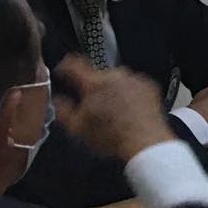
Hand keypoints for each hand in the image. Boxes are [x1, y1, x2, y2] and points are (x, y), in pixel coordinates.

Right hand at [53, 56, 172, 163]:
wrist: (146, 143)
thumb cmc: (111, 138)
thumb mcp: (77, 128)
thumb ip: (62, 109)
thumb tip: (58, 99)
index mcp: (93, 83)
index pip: (73, 64)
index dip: (64, 67)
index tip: (62, 72)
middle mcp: (114, 76)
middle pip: (97, 76)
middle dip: (93, 88)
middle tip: (94, 107)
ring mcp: (134, 79)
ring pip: (116, 80)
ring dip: (112, 91)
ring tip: (114, 113)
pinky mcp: (149, 86)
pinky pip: (134, 85)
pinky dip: (130, 94)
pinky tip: (129, 111)